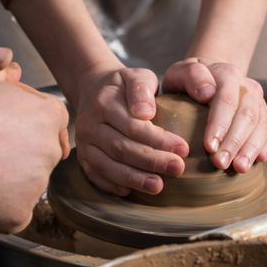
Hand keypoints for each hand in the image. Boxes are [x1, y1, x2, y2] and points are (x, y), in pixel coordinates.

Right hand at [75, 68, 188, 195]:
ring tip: (157, 186)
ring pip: (107, 165)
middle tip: (177, 168)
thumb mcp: (136, 75)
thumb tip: (146, 113)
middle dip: (151, 161)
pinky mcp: (82, 157)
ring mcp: (83, 143)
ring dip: (133, 178)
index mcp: (104, 103)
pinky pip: (95, 175)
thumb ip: (142, 89)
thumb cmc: (123, 85)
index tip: (183, 149)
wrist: (93, 89)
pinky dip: (112, 185)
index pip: (133, 126)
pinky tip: (130, 191)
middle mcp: (90, 124)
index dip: (159, 140)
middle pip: (121, 148)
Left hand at [162, 57, 266, 171]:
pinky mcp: (263, 116)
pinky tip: (258, 160)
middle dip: (234, 142)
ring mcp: (258, 103)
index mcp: (227, 75)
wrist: (206, 80)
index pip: (226, 100)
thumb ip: (191, 76)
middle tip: (220, 163)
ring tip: (239, 168)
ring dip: (250, 148)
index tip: (208, 147)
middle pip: (246, 116)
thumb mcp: (180, 73)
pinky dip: (265, 146)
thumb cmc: (187, 82)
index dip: (220, 124)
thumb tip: (207, 93)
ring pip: (261, 125)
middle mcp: (247, 87)